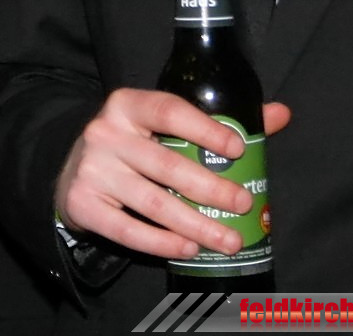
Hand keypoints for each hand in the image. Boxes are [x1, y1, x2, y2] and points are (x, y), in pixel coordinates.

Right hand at [55, 88, 290, 259]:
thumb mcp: (163, 125)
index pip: (169, 111)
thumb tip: (281, 113)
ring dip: (197, 224)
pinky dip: (161, 243)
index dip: (205, 129)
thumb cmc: (133, 145)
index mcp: (126, 105)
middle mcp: (105, 133)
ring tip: (229, 239)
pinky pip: (127, 230)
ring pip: (153, 203)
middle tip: (244, 203)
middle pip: (166, 164)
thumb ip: (220, 121)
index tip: (239, 149)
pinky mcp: (82, 203)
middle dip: (212, 188)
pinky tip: (190, 247)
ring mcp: (91, 170)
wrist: (72, 172)